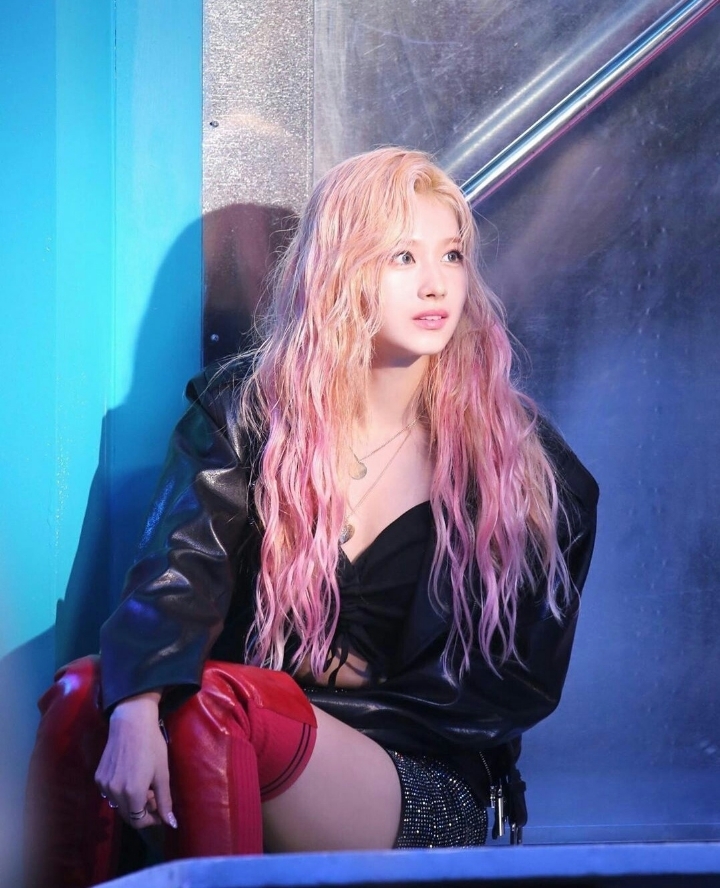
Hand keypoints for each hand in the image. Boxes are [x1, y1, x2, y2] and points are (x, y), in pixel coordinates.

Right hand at [95, 691, 176, 829]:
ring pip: (119, 805)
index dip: (152, 820)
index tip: (161, 811)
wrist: (131, 723)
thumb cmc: (152, 746)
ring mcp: (104, 785)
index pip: (139, 822)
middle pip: (128, 816)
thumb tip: (171, 824)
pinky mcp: (98, 777)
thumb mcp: (162, 774)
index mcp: (132, 794)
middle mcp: (114, 793)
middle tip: (155, 796)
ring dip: (132, 803)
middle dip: (143, 811)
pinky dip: (121, 793)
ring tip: (145, 786)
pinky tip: (131, 778)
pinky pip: (110, 794)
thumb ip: (164, 801)